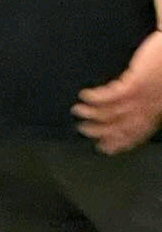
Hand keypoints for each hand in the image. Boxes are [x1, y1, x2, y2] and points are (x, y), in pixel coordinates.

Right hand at [72, 30, 161, 155]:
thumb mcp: (160, 93)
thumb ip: (150, 104)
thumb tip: (131, 112)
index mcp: (153, 113)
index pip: (133, 134)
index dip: (116, 143)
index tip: (103, 147)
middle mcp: (145, 109)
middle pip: (117, 127)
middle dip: (98, 131)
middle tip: (83, 129)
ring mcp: (139, 98)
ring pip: (110, 113)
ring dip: (90, 114)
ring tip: (78, 110)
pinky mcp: (133, 84)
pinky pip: (108, 96)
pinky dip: (94, 97)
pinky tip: (84, 95)